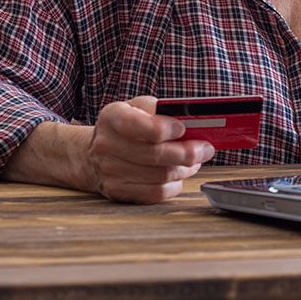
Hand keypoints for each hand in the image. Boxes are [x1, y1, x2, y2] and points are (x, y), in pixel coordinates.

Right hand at [85, 96, 214, 202]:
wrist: (94, 154)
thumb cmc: (127, 127)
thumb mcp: (138, 107)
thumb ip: (161, 109)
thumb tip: (193, 119)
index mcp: (112, 117)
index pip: (138, 124)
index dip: (165, 128)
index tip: (183, 128)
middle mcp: (106, 145)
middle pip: (155, 154)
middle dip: (188, 152)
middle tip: (206, 149)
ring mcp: (109, 171)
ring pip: (160, 175)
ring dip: (185, 168)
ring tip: (195, 160)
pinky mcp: (118, 191)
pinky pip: (156, 192)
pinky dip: (175, 184)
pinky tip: (179, 174)